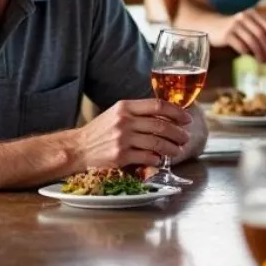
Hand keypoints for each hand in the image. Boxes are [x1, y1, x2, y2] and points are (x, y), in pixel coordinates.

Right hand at [72, 98, 190, 170]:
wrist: (78, 148)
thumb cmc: (100, 131)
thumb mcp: (117, 114)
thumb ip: (138, 112)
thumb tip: (166, 116)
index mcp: (125, 106)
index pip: (158, 105)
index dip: (176, 112)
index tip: (187, 118)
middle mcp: (124, 121)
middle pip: (161, 125)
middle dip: (178, 133)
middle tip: (185, 137)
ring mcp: (122, 139)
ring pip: (157, 143)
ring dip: (172, 148)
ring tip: (177, 150)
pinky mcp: (120, 156)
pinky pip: (147, 158)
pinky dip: (157, 160)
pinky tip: (160, 160)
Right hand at [214, 8, 265, 62]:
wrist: (209, 25)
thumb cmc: (232, 28)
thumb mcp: (246, 25)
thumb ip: (257, 32)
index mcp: (251, 13)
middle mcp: (244, 17)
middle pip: (261, 35)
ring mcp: (235, 25)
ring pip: (252, 42)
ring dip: (259, 53)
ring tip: (262, 61)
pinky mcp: (227, 35)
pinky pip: (241, 46)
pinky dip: (247, 53)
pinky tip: (248, 56)